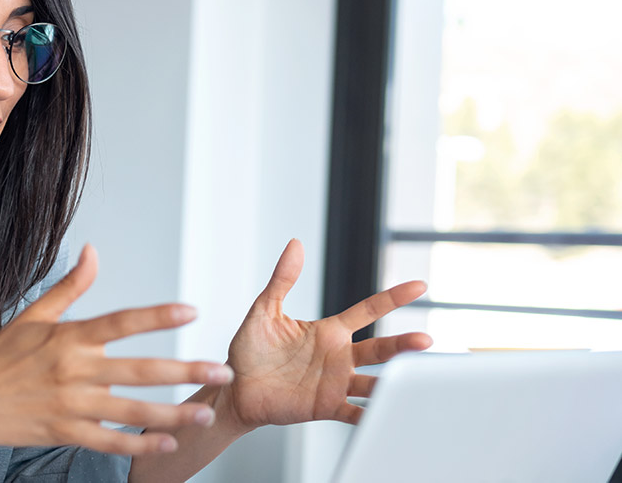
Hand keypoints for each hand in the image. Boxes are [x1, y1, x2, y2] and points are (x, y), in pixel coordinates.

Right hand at [0, 244, 233, 454]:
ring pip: (132, 412)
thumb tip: (92, 252)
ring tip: (204, 413)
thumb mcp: (32, 317)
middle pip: (139, 371)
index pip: (121, 322)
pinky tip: (167, 444)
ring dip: (172, 415)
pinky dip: (139, 445)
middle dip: (185, 371)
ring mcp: (71, 407)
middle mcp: (74, 371)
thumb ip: (69, 288)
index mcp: (68, 338)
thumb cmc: (0, 359)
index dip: (157, 316)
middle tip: (221, 370)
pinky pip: (110, 442)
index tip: (191, 312)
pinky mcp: (66, 434)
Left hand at [224, 239, 430, 427]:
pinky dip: (370, 416)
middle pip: (380, 349)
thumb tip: (294, 244)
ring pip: (373, 382)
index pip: (368, 311)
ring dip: (393, 384)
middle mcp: (339, 357)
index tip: (419, 286)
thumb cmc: (251, 351)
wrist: (236, 388)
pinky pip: (354, 413)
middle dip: (403, 345)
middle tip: (425, 341)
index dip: (393, 298)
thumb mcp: (265, 311)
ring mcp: (335, 383)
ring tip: (412, 382)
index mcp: (329, 332)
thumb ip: (282, 280)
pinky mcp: (326, 407)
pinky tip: (385, 416)